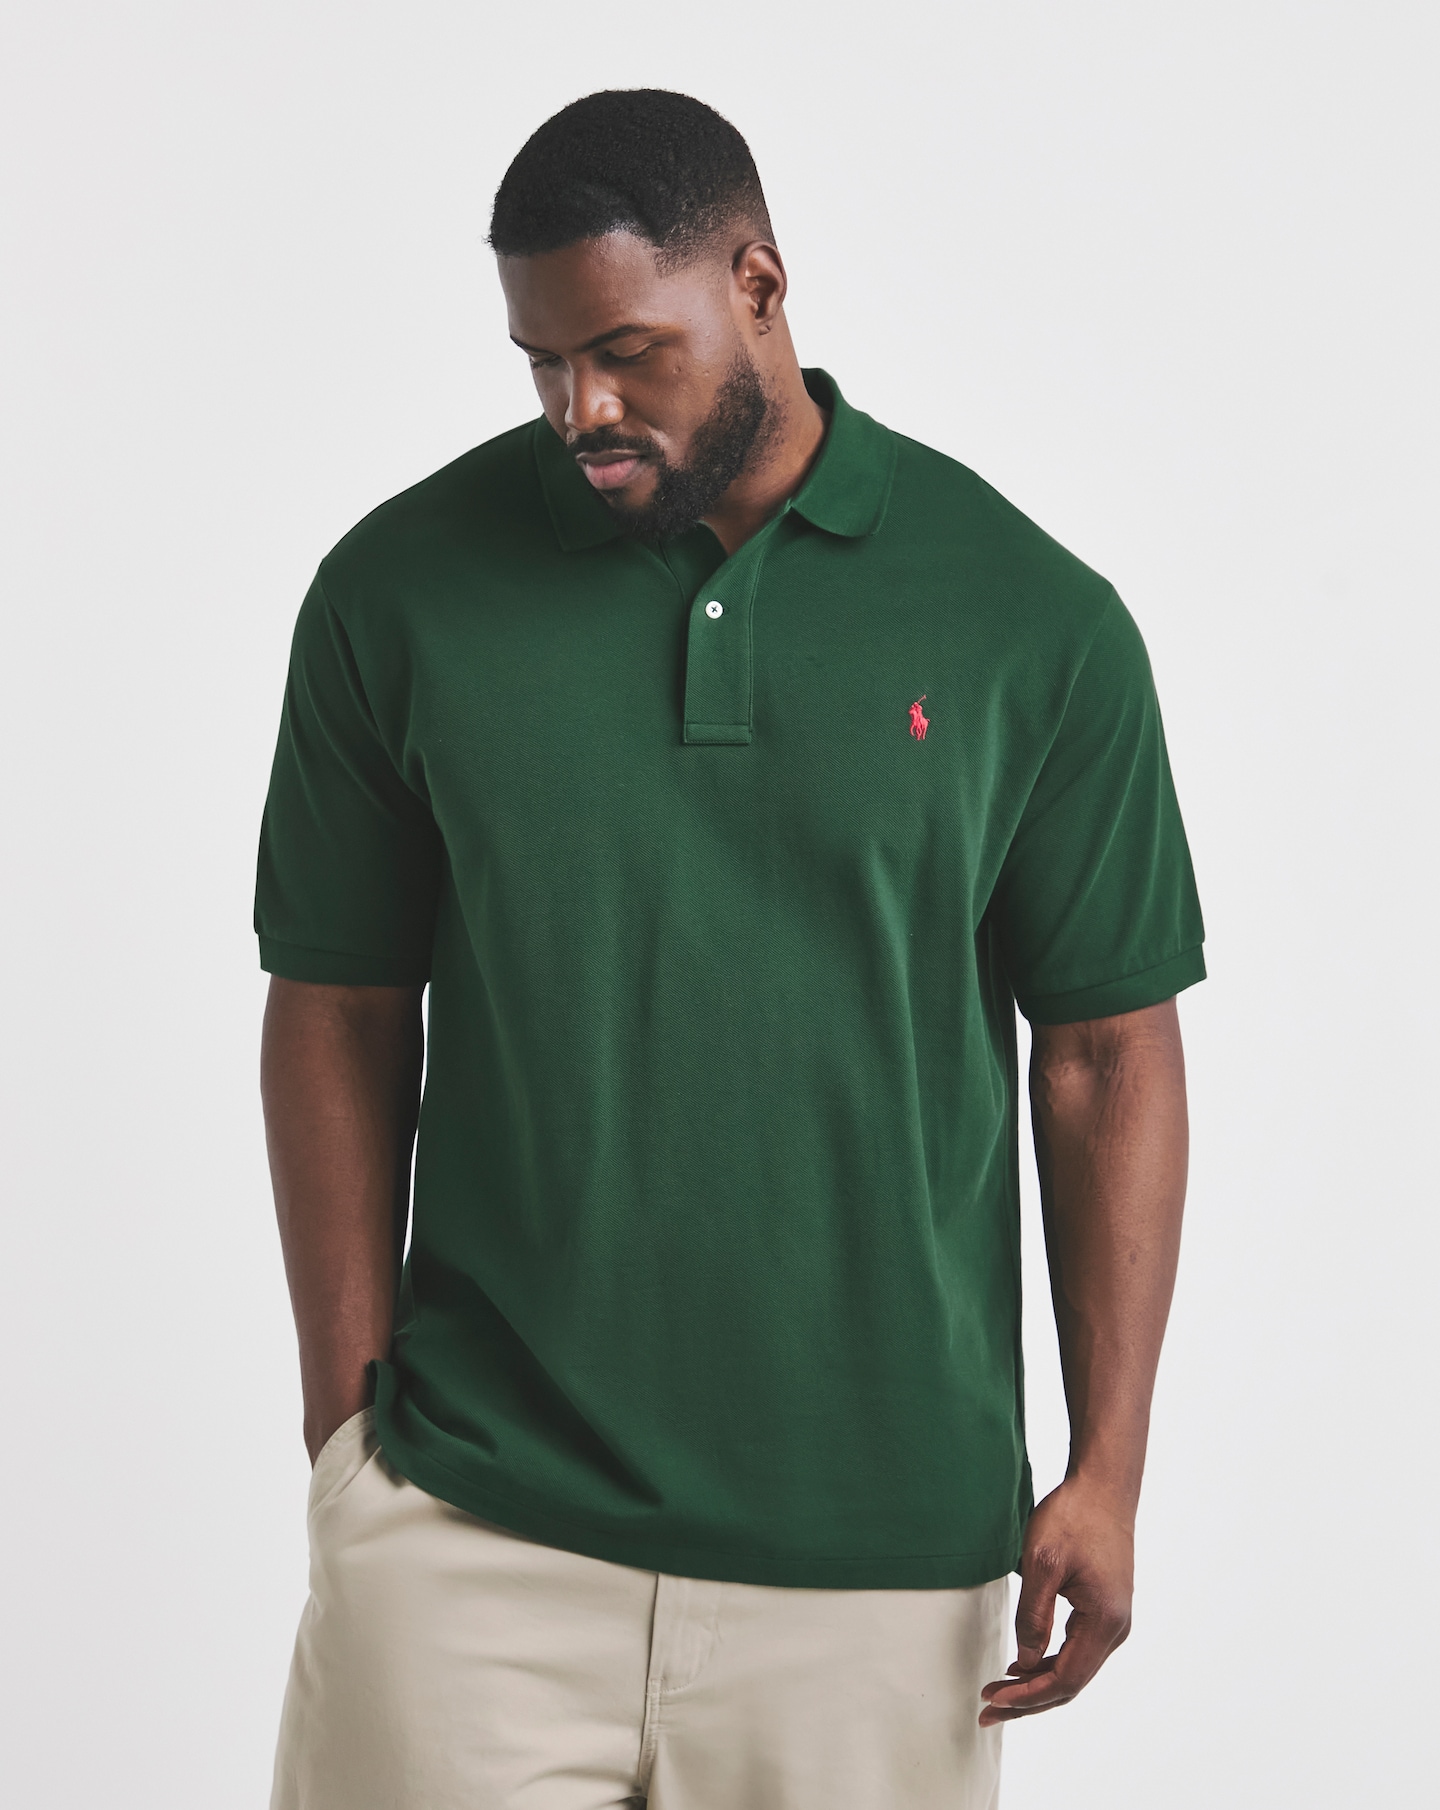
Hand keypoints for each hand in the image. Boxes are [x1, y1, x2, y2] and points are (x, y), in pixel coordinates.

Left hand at [979, 1476, 1133, 1724]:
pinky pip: (1076, 1651)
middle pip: (1071, 1683)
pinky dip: (1048, 1663)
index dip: (1027, 1695)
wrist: (1104, 1487)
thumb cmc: (1074, 1516)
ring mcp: (1113, 1621)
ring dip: (1037, 1684)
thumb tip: (1023, 1662)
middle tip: (988, 1710)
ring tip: (999, 1692)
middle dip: (1028, 1701)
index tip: (993, 1698)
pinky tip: (1023, 1665)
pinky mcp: (1104, 1611)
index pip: (1064, 1679)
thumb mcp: (1042, 1561)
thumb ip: (1033, 1614)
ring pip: (1074, 1670)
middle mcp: (1116, 1629)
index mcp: (1105, 1622)